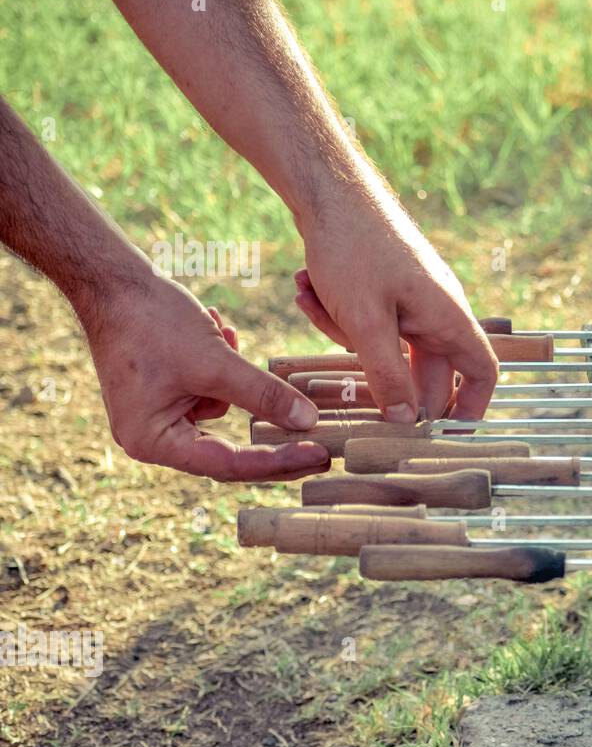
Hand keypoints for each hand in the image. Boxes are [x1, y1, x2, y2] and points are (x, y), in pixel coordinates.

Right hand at [85, 274, 330, 480]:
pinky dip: (224, 364)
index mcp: (154, 442)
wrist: (113, 280)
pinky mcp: (168, 393)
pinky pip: (212, 389)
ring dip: (238, 377)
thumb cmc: (152, 321)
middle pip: (228, 451)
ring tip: (223, 336)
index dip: (278, 462)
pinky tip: (215, 329)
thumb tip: (308, 421)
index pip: (228, 465)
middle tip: (324, 448)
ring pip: (225, 410)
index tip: (320, 456)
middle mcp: (153, 438)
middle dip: (272, 435)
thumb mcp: (216, 362)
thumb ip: (263, 395)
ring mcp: (159, 415)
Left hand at [291, 197, 498, 422]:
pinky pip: (368, 320)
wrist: (329, 187)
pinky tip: (307, 287)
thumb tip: (407, 422)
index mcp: (448, 318)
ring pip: (386, 344)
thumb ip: (388, 377)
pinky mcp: (386, 287)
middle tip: (347, 385)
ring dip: (344, 334)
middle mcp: (438, 310)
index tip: (447, 436)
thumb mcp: (365, 324)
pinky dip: (337, 312)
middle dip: (381, 375)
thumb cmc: (354, 249)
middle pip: (426, 369)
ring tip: (312, 299)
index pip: (483, 373)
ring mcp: (413, 298)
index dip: (471, 409)